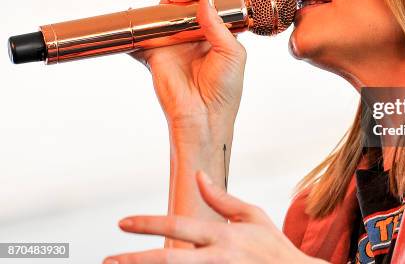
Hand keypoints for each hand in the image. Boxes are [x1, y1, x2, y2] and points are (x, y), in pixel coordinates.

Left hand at [103, 171, 326, 263]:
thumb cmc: (272, 245)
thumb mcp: (252, 215)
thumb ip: (221, 198)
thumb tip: (198, 175)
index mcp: (224, 235)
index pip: (179, 225)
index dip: (148, 223)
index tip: (122, 223)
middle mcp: (218, 258)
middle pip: (169, 259)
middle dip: (135, 261)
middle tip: (108, 260)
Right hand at [130, 0, 246, 141]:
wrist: (204, 115)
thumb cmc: (225, 89)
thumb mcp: (233, 53)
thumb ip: (218, 25)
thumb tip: (205, 0)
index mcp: (219, 34)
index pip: (218, 6)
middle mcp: (197, 35)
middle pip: (192, 2)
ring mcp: (175, 41)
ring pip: (169, 10)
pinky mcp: (155, 51)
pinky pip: (143, 32)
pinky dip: (139, 21)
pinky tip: (147, 13)